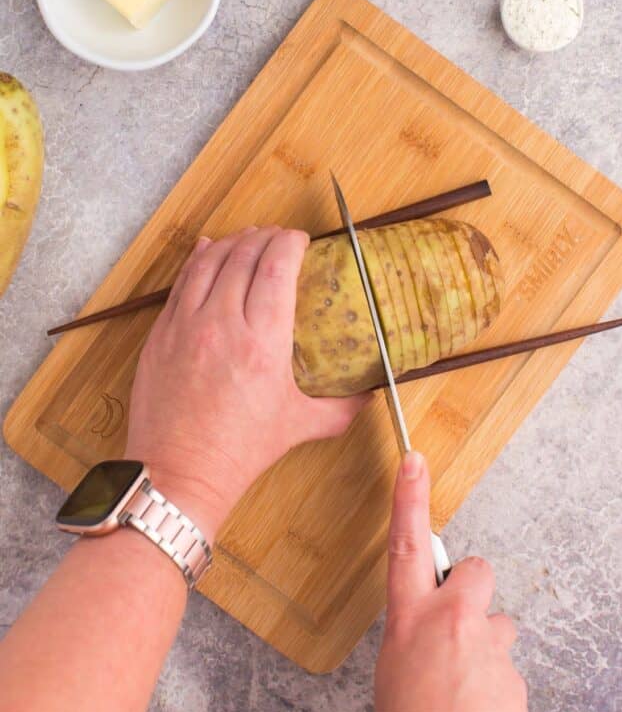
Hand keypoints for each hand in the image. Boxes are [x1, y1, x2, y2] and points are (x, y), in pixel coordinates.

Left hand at [125, 228, 367, 541]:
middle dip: (265, 237)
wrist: (179, 474)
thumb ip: (341, 407)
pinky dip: (197, 260)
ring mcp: (186, 326)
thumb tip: (370, 394)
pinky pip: (180, 282)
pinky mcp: (160, 334)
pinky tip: (207, 249)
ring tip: (248, 237)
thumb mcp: (299, 425)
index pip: (277, 268)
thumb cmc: (240, 451)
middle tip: (278, 238)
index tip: (301, 241)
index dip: (290, 243)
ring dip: (232, 242)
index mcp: (263, 344)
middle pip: (244, 256)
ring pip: (209, 261)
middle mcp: (223, 325)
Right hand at [375, 452, 527, 711]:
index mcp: (410, 620)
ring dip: (485, 649)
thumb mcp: (393, 672)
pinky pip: (507, 668)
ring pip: (497, 629)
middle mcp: (452, 622)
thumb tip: (430, 634)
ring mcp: (488, 648)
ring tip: (463, 687)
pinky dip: (495, 686)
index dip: (409, 498)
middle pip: (476, 571)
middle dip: (471, 592)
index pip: (407, 545)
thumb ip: (414, 637)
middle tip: (458, 626)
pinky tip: (478, 709)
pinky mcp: (515, 676)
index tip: (415, 461)